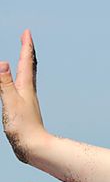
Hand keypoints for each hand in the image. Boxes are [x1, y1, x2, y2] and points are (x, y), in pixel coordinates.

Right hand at [0, 29, 47, 162]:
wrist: (34, 148)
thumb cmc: (23, 127)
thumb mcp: (10, 102)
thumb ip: (4, 83)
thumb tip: (2, 63)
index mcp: (25, 87)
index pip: (26, 62)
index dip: (26, 46)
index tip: (27, 32)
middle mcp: (28, 92)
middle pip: (30, 67)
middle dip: (27, 51)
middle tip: (26, 39)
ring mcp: (27, 101)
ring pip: (27, 77)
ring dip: (26, 64)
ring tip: (25, 57)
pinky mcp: (24, 110)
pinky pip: (22, 88)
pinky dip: (20, 80)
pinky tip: (18, 85)